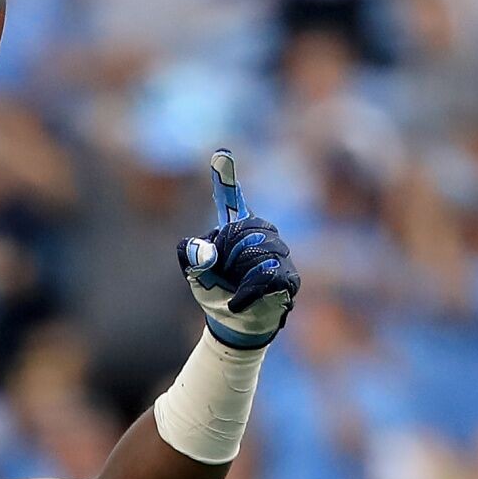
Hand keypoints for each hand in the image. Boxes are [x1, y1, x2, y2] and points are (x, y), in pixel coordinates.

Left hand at [177, 150, 298, 349]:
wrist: (234, 326)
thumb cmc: (217, 294)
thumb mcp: (196, 278)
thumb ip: (191, 259)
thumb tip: (189, 245)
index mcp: (237, 230)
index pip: (232, 202)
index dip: (226, 179)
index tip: (220, 152)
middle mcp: (262, 234)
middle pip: (245, 231)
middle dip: (228, 255)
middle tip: (223, 275)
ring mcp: (279, 253)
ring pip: (259, 252)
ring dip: (239, 275)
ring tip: (232, 290)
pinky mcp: (288, 276)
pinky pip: (268, 275)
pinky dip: (248, 291)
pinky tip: (237, 303)